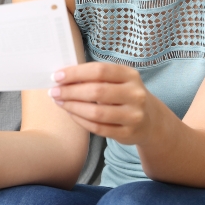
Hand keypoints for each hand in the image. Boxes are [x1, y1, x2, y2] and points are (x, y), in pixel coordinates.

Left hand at [49, 62, 163, 145]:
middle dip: (70, 91)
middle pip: (97, 91)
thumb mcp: (118, 81)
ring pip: (96, 113)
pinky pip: (98, 128)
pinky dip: (81, 120)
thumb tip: (63, 77)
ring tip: (59, 102)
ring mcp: (133, 115)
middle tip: (54, 92)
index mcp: (130, 75)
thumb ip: (96, 77)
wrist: (150, 121)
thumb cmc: (125, 95)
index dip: (76, 73)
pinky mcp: (128, 133)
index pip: (99, 70)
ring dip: (73, 107)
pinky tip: (71, 113)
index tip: (57, 76)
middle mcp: (135, 94)